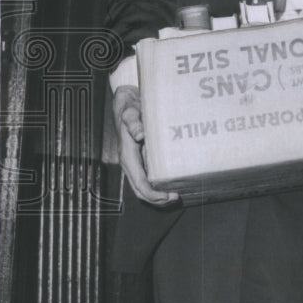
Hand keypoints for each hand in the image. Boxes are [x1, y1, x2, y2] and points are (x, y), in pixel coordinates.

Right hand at [113, 85, 179, 205]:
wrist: (126, 103)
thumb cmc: (129, 108)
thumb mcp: (130, 112)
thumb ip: (133, 122)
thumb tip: (139, 135)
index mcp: (127, 156)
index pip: (139, 183)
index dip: (153, 194)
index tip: (168, 196)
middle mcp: (130, 163)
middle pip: (141, 191)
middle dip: (157, 199)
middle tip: (176, 198)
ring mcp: (135, 163)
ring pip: (144, 188)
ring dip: (158, 196)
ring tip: (176, 195)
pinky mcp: (141, 159)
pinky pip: (148, 179)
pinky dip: (159, 186)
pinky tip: (172, 184)